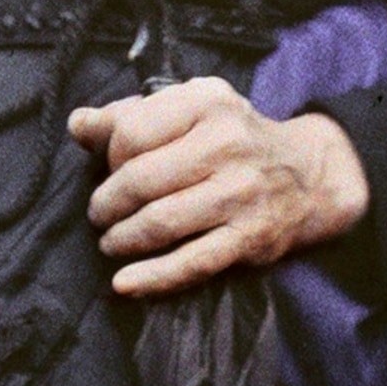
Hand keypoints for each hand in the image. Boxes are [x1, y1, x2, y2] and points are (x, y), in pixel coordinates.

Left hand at [68, 77, 368, 297]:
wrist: (309, 175)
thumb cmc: (232, 137)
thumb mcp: (189, 108)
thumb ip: (131, 115)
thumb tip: (77, 125)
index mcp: (206, 102)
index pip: (132, 132)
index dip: (109, 157)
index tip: (109, 170)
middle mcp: (226, 144)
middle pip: (140, 180)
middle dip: (106, 203)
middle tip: (99, 215)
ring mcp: (241, 194)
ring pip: (161, 222)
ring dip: (122, 238)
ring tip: (110, 242)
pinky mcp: (251, 238)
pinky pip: (191, 263)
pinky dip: (152, 278)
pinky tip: (124, 283)